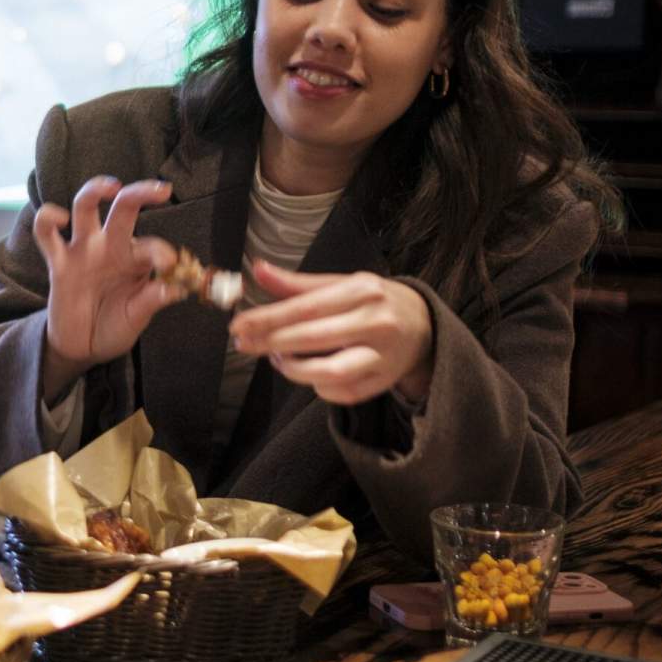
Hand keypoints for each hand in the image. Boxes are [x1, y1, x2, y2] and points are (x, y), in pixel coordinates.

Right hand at [32, 177, 181, 402]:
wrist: (82, 347)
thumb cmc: (114, 327)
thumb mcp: (135, 319)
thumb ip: (150, 302)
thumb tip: (174, 288)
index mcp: (136, 260)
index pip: (151, 246)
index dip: (161, 251)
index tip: (170, 263)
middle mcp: (111, 247)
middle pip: (124, 208)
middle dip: (141, 193)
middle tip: (161, 190)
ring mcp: (82, 250)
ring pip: (85, 207)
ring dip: (95, 190)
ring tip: (111, 186)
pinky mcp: (57, 261)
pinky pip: (46, 233)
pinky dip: (47, 219)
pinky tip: (59, 218)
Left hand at [229, 261, 434, 405]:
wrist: (423, 324)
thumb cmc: (372, 302)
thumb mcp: (340, 284)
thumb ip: (297, 284)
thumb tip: (258, 269)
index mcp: (362, 291)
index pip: (306, 307)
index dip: (268, 318)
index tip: (238, 325)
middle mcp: (376, 322)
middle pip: (314, 338)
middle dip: (272, 344)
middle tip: (245, 345)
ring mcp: (383, 355)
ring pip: (330, 372)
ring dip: (295, 370)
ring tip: (279, 360)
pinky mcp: (384, 381)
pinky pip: (344, 392)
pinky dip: (319, 386)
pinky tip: (309, 374)